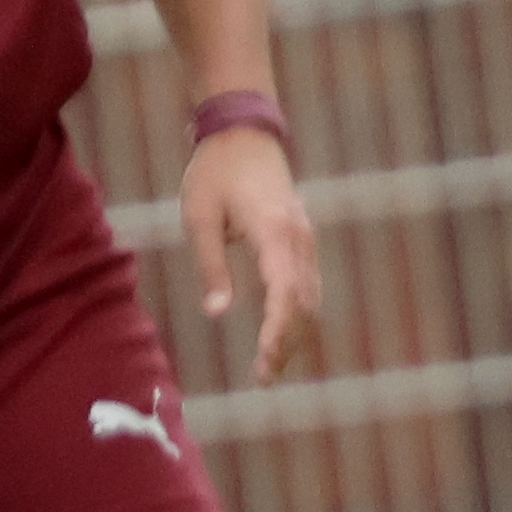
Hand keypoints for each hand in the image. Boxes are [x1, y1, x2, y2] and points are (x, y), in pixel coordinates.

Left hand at [183, 119, 323, 381]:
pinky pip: (308, 284)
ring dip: (295, 333)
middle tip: (262, 378)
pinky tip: (282, 334)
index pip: (285, 293)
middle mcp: (298, 237)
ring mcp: (305, 237)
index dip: (277, 332)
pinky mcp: (303, 238)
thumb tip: (219, 314)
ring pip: (311, 296)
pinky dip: (298, 314)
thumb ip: (212, 266)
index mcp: (273, 231)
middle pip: (304, 303)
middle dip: (287, 343)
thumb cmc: (215, 172)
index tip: (264, 363)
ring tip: (270, 366)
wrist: (243, 133)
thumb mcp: (200, 218)